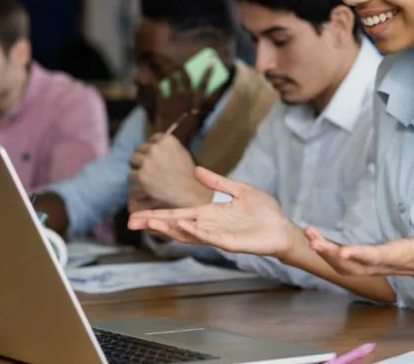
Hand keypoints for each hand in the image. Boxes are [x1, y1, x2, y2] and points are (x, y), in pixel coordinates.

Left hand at [127, 134, 210, 207]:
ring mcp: (147, 162)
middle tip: (147, 166)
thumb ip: (167, 146)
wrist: (189, 192)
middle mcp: (156, 148)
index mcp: (167, 140)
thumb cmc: (188, 174)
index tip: (154, 155)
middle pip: (139, 148)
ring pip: (132, 160)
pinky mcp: (141, 176)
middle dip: (142, 156)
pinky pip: (130, 175)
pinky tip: (144, 183)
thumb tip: (155, 144)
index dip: (152, 147)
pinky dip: (136, 180)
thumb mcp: (182, 152)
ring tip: (145, 175)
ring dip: (137, 167)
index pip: (153, 138)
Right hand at [127, 167, 302, 257]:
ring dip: (169, 228)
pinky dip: (194, 231)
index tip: (135, 214)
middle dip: (154, 223)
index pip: (177, 214)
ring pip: (187, 233)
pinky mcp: (229, 243)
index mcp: (209, 213)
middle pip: (175, 225)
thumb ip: (217, 182)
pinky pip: (208, 237)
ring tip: (149, 222)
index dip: (157, 215)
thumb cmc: (263, 211)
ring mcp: (217, 235)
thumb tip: (196, 170)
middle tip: (130, 222)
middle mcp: (208, 226)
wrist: (282, 227)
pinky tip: (182, 224)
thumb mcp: (238, 189)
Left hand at [152, 66, 214, 144]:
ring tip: (164, 66)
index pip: (204, 86)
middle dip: (182, 69)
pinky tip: (152, 79)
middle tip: (178, 63)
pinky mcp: (162, 106)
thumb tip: (214, 91)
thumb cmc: (186, 130)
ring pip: (172, 81)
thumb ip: (206, 104)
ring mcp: (174, 102)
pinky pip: (158, 90)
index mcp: (197, 104)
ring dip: (168, 71)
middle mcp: (187, 101)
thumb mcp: (200, 118)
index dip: (208, 74)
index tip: (210, 64)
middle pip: (185, 79)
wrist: (172, 141)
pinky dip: (155, 83)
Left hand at [306, 202, 413, 284]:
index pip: (377, 257)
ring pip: (347, 268)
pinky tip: (317, 241)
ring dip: (326, 254)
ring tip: (309, 235)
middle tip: (311, 238)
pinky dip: (330, 255)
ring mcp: (376, 267)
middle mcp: (385, 264)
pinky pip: (347, 265)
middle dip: (331, 254)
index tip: (342, 251)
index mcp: (400, 255)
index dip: (359, 255)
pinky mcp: (371, 265)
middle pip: (353, 266)